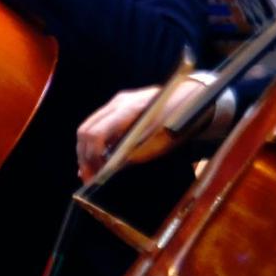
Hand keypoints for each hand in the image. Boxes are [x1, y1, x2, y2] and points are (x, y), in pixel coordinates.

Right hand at [75, 78, 204, 182]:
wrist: (192, 98)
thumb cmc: (179, 123)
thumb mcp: (159, 144)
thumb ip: (134, 155)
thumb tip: (110, 169)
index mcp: (129, 110)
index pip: (96, 133)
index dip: (91, 158)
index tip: (94, 177)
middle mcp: (119, 102)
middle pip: (86, 129)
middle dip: (84, 155)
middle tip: (88, 177)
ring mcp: (118, 102)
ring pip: (89, 126)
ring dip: (87, 149)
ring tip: (91, 170)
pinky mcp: (119, 106)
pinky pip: (99, 124)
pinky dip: (95, 142)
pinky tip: (98, 157)